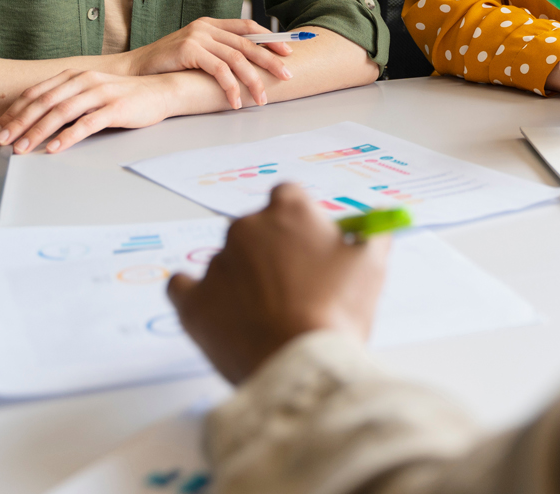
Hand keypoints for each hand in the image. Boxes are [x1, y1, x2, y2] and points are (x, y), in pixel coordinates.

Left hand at [0, 70, 187, 153]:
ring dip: (38, 131)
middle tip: (1, 140)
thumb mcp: (90, 92)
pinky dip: (68, 137)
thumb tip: (36, 118)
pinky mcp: (115, 108)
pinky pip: (87, 123)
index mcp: (74, 76)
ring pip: (61, 113)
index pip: (36, 93)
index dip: (14, 111)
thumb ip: (66, 99)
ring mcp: (100, 93)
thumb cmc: (123, 96)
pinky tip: (54, 148)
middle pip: (44, 102)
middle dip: (19, 123)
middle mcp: (84, 81)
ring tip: (22, 148)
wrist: (160, 92)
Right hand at [126, 17, 293, 104]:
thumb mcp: (195, 52)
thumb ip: (217, 52)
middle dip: (270, 60)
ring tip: (262, 98)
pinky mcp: (189, 50)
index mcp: (210, 24)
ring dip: (253, 80)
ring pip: (237, 58)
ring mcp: (198, 36)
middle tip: (287, 76)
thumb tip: (248, 65)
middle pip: (247, 42)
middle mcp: (206, 26)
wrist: (135, 69)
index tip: (288, 51)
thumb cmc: (166, 65)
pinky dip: (230, 87)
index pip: (247, 27)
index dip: (270, 38)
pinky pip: (219, 69)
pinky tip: (235, 102)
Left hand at [167, 183, 389, 383]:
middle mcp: (247, 228)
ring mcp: (216, 264)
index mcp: (288, 211)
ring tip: (265, 316)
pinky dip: (197, 295)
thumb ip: (373, 234)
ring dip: (241, 280)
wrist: (298, 364)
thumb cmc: (337, 312)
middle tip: (292, 287)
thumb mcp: (372, 266)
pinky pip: (182, 286)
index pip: (288, 197)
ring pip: (226, 261)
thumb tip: (376, 222)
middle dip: (269, 253)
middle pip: (255, 228)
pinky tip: (216, 309)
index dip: (298, 222)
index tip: (308, 244)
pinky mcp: (192, 301)